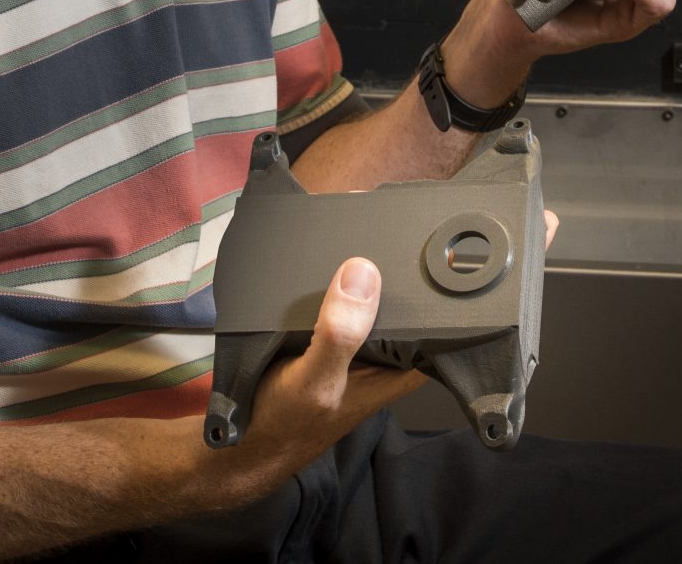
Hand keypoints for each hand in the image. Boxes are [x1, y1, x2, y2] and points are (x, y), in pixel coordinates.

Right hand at [209, 258, 420, 504]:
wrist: (246, 443)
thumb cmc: (286, 424)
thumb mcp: (315, 380)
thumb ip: (340, 334)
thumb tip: (362, 274)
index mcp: (398, 372)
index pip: (436, 328)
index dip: (434, 295)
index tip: (427, 256)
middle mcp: (383, 359)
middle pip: (403, 309)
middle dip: (395, 277)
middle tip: (383, 238)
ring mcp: (356, 350)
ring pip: (370, 305)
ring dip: (360, 281)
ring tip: (355, 244)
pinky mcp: (330, 343)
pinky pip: (340, 309)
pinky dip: (333, 292)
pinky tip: (327, 272)